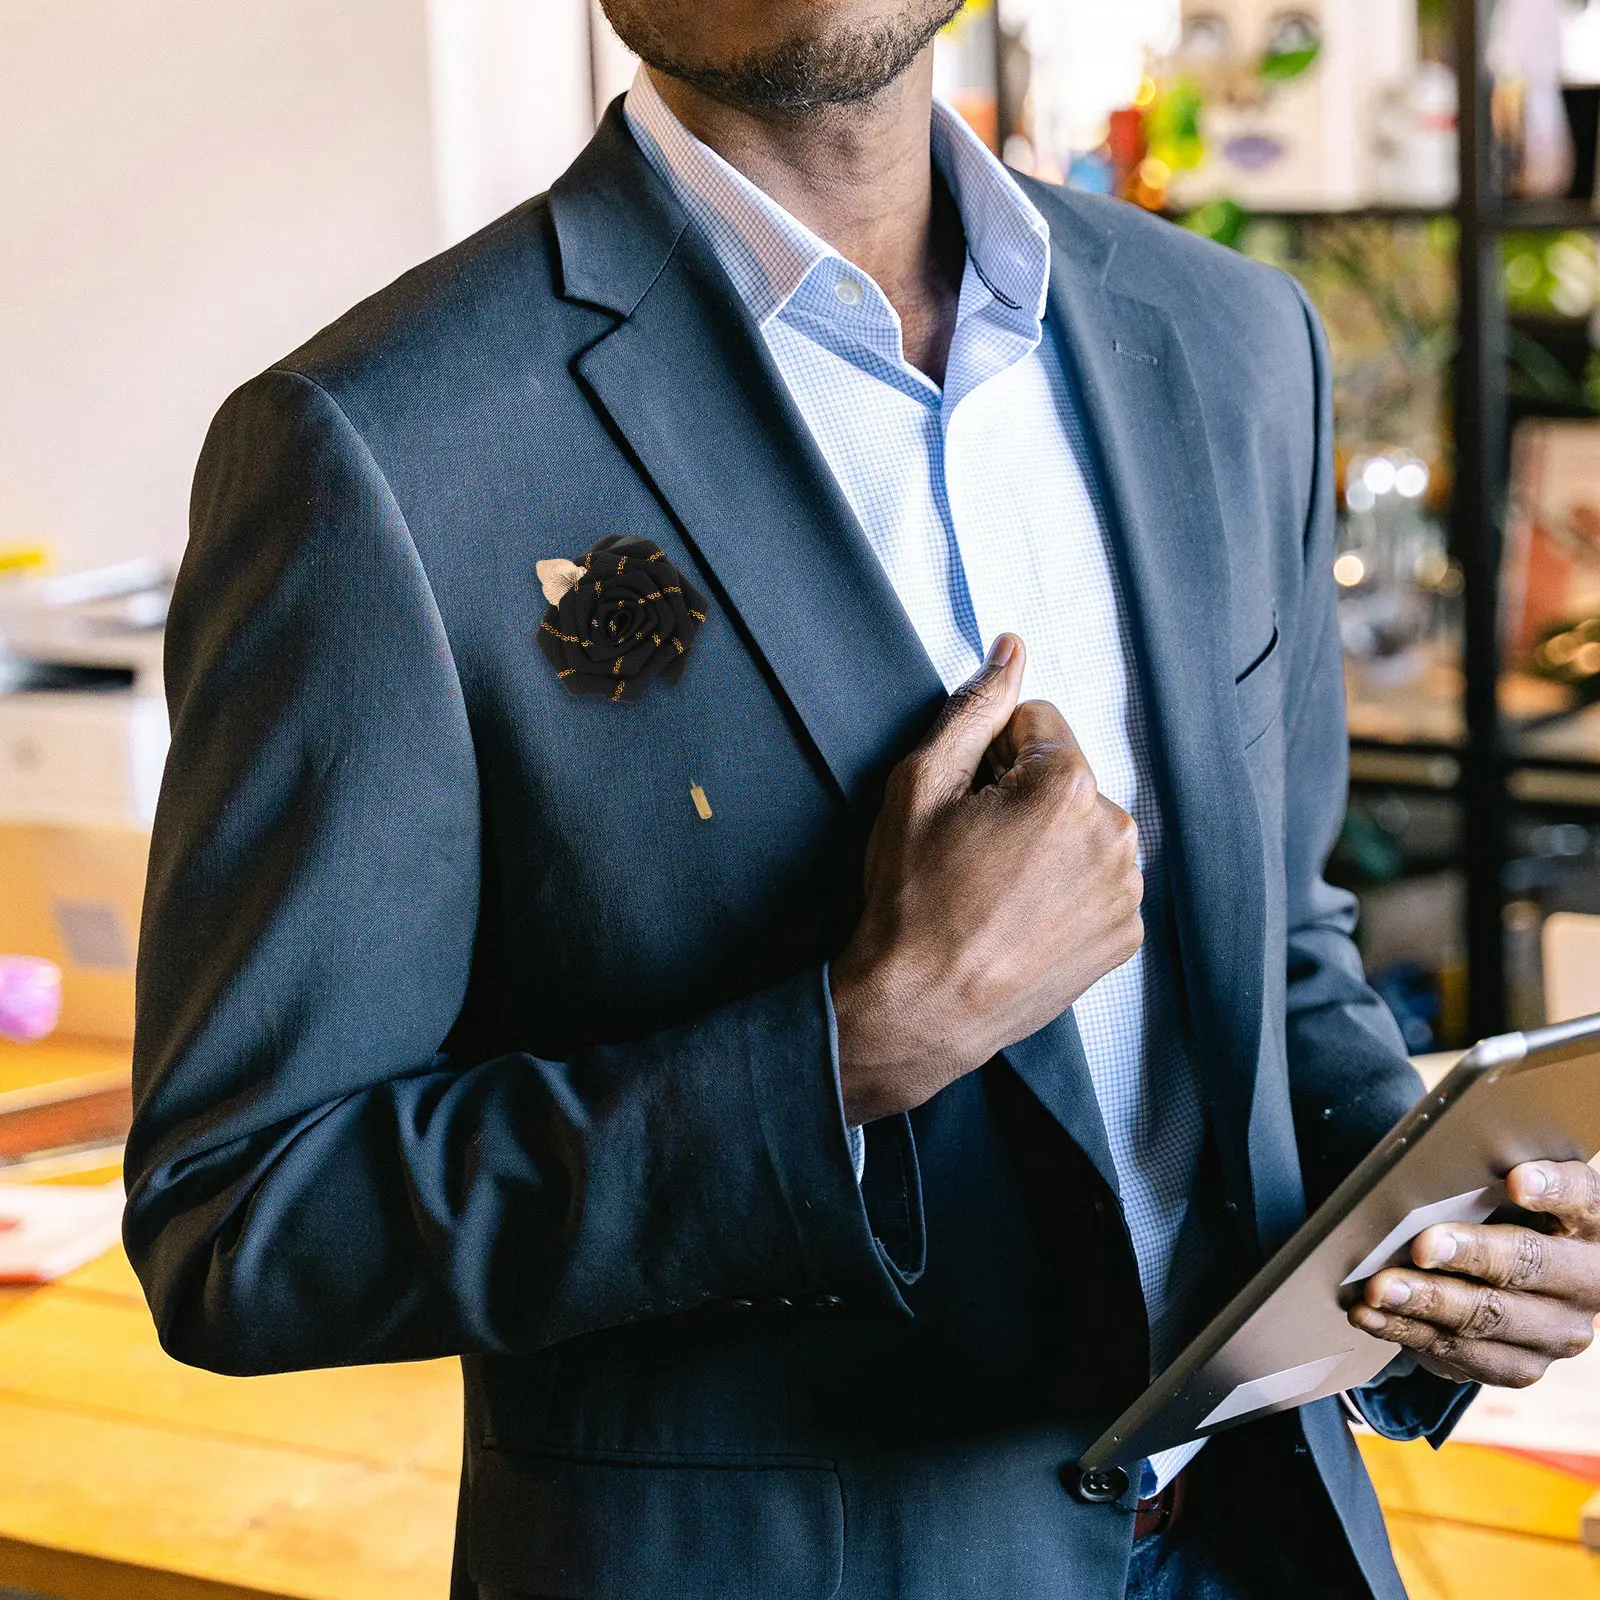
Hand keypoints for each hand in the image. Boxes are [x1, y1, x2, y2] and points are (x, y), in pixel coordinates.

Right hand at [831, 634, 1143, 1124]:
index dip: (990, 755)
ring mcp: (1125, 891)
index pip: (1037, 723)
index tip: (964, 803)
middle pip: (1066, 777)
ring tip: (995, 889)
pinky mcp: (1125, 935)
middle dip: (1024, 798)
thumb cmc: (910, 899)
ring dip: (1049, 843)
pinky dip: (1066, 889)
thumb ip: (973, 709)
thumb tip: (1010, 651)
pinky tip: (1020, 917)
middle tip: (973, 851)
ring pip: (1085, 829)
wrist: (920, 1008)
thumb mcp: (920, 786)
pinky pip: (1099, 881)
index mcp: (1067, 787)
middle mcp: (1115, 834)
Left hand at [1348, 1160, 1599, 1387]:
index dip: (1551, 1189)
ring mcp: (1558, 1331)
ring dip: (1427, 1302)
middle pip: (1529, 1264)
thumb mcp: (1501, 1191)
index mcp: (1589, 1222)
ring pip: (1489, 1316)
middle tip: (1422, 1246)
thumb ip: (1481, 1179)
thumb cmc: (1497, 1214)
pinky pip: (1462, 1353)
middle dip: (1471, 1255)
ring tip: (1378, 1289)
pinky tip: (1369, 1316)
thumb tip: (1423, 1171)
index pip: (1580, 1197)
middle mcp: (1587, 1281)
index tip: (1515, 1181)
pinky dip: (1407, 1330)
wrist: (1513, 1281)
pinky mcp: (1522, 1366)